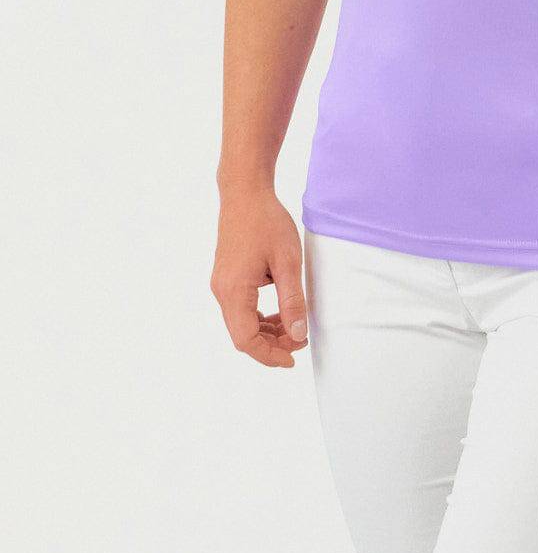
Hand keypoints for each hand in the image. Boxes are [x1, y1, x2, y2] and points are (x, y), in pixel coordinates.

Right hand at [210, 187, 308, 367]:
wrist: (245, 193)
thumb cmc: (266, 222)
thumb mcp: (287, 262)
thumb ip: (292, 301)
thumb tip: (298, 334)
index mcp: (234, 291)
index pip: (246, 340)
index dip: (269, 356)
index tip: (293, 359)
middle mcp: (222, 291)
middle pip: (242, 335)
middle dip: (272, 344)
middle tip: (301, 341)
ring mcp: (222, 284)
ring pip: (241, 322)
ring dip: (266, 331)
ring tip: (294, 327)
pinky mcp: (227, 277)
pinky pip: (241, 307)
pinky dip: (260, 316)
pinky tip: (280, 311)